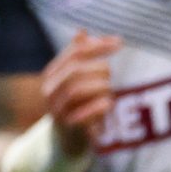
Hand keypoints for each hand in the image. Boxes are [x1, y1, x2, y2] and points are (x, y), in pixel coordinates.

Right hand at [41, 31, 121, 152]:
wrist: (66, 141)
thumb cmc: (76, 105)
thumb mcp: (76, 80)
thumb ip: (78, 56)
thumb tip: (83, 31)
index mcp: (53, 74)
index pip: (75, 52)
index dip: (98, 45)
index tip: (119, 42)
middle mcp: (51, 90)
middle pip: (75, 71)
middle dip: (99, 69)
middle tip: (111, 76)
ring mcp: (57, 110)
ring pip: (76, 91)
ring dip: (99, 88)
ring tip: (109, 92)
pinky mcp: (68, 128)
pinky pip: (82, 116)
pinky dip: (98, 108)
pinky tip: (108, 105)